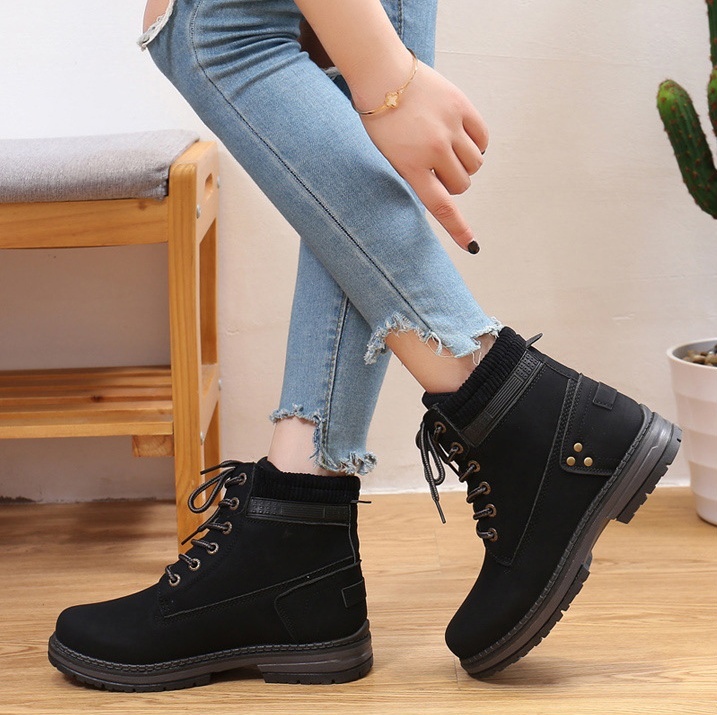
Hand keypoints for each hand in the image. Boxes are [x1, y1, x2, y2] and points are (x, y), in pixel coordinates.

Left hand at [358, 61, 488, 250]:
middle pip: (462, 184)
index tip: (471, 244)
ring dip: (466, 164)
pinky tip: (462, 137)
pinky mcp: (462, 108)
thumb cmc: (382, 121)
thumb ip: (416, 174)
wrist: (383, 76)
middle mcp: (433, 149)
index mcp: (411, 166)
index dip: (457, 227)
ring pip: (475, 164)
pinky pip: (483, 139)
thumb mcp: (391, 156)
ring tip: (448, 149)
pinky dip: (477, 144)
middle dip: (454, 182)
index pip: (440, 205)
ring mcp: (450, 127)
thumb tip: (447, 189)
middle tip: (440, 167)